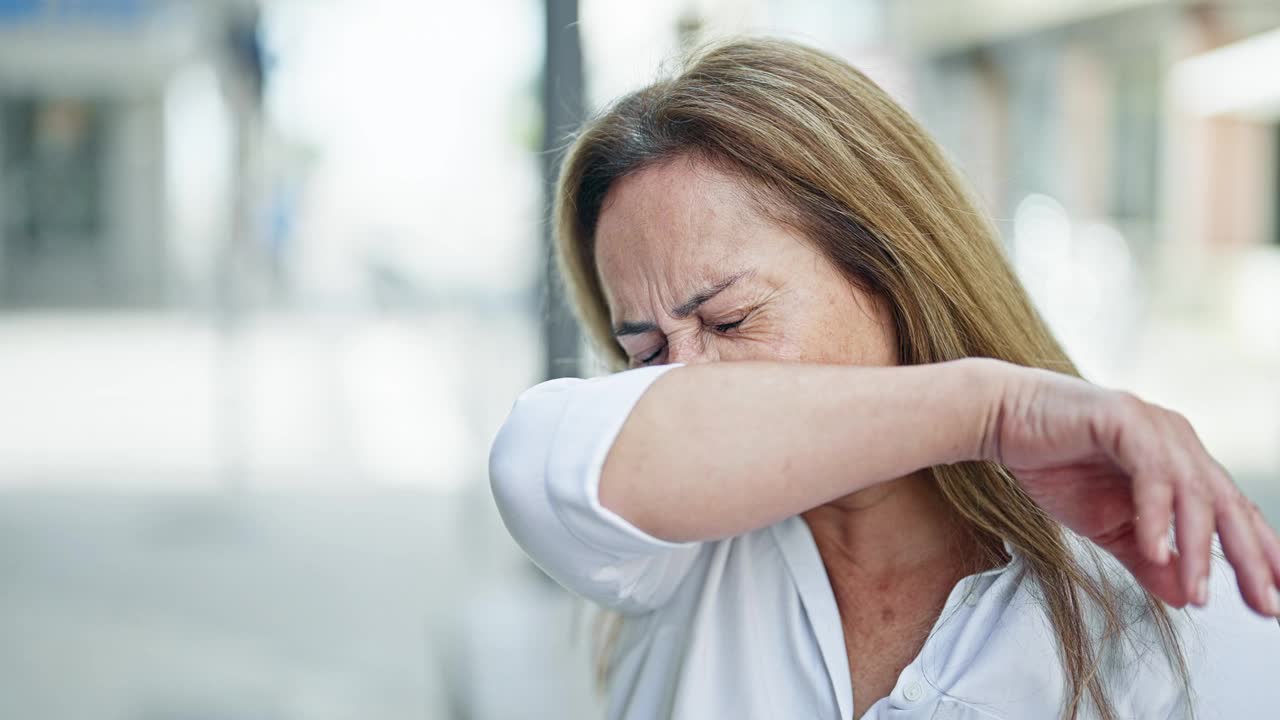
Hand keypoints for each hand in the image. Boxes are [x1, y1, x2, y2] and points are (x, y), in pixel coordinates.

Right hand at [982, 362, 1279, 616]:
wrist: (1000, 421)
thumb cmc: (1052, 464)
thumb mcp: (1105, 526)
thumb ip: (1146, 558)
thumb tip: (1185, 598)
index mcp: (1181, 460)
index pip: (1232, 512)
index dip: (1257, 556)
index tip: (1271, 602)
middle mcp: (1178, 439)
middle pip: (1228, 504)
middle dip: (1250, 558)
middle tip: (1265, 604)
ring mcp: (1155, 426)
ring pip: (1195, 493)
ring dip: (1198, 548)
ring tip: (1199, 593)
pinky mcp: (1125, 419)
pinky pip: (1152, 474)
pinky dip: (1156, 516)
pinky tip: (1154, 551)